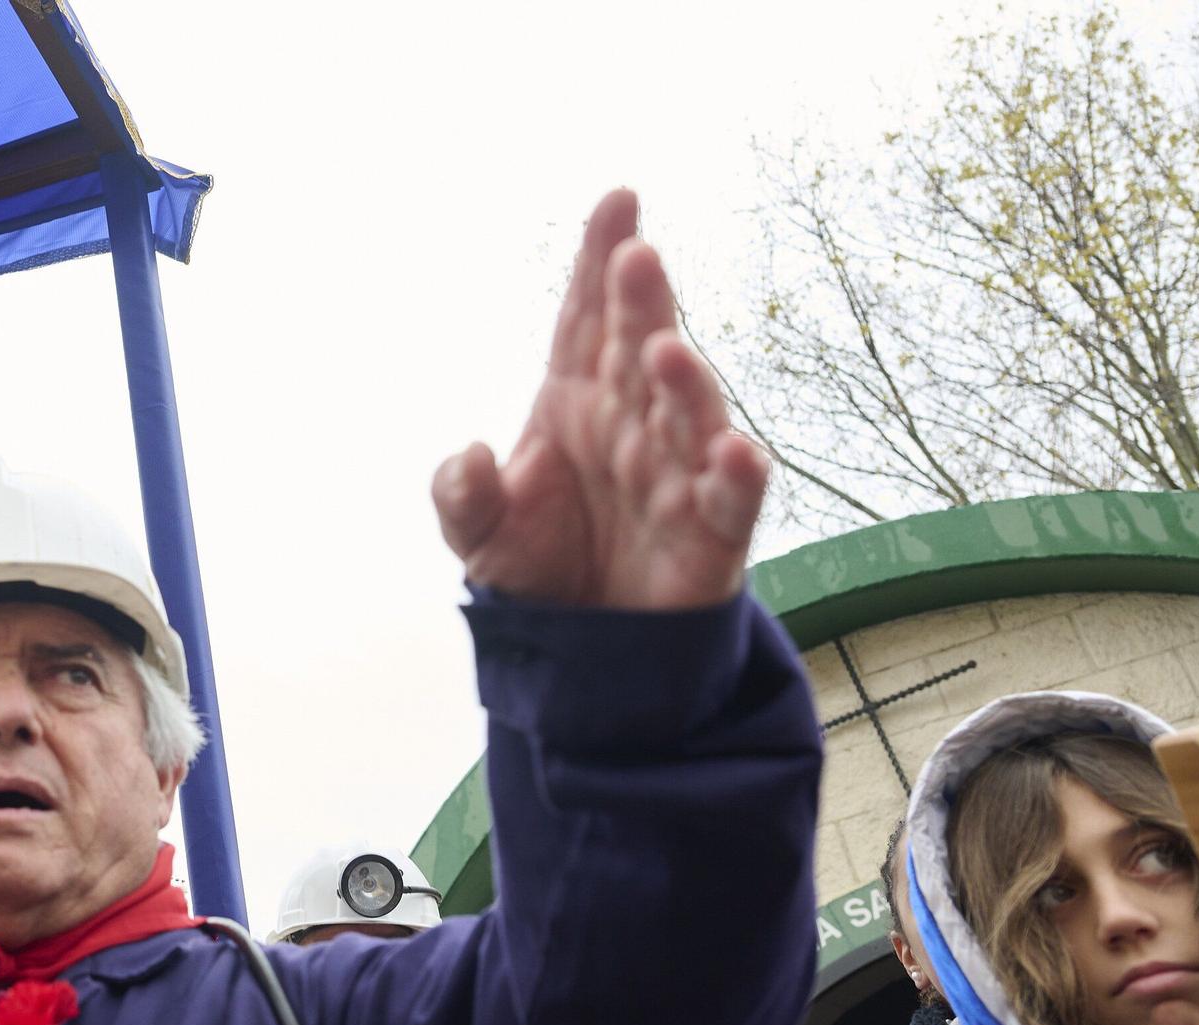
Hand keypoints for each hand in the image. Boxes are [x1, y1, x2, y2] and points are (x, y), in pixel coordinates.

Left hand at [433, 190, 768, 610]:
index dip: (600, 260)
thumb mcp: (477, 536)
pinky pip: (731, 500)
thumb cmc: (539, 569)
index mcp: (576, 400)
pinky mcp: (711, 534)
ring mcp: (676, 473)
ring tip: (663, 349)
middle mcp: (632, 423)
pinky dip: (736, 475)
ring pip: (689, 414)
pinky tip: (730, 450)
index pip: (587, 318)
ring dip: (684, 380)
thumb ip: (462, 497)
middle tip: (635, 254)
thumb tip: (467, 457)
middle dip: (640, 302)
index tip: (617, 200)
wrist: (581, 650)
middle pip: (639, 348)